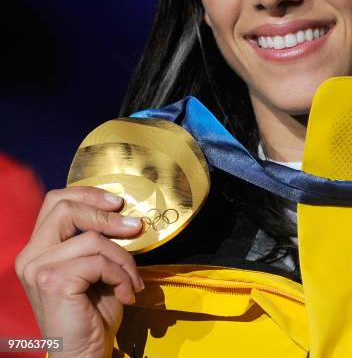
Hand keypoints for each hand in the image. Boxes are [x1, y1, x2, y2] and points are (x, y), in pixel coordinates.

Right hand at [15, 186, 144, 357]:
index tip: (117, 203)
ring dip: (123, 259)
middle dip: (108, 217)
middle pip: (67, 209)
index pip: (57, 201)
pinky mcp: (53, 281)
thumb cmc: (94, 310)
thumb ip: (97, 238)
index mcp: (38, 247)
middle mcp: (30, 255)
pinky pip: (99, 262)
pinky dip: (121, 276)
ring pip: (92, 239)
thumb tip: (126, 213)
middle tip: (136, 228)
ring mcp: (38, 268)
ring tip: (132, 281)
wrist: (86, 352)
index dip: (88, 194)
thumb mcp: (96, 265)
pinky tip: (126, 294)